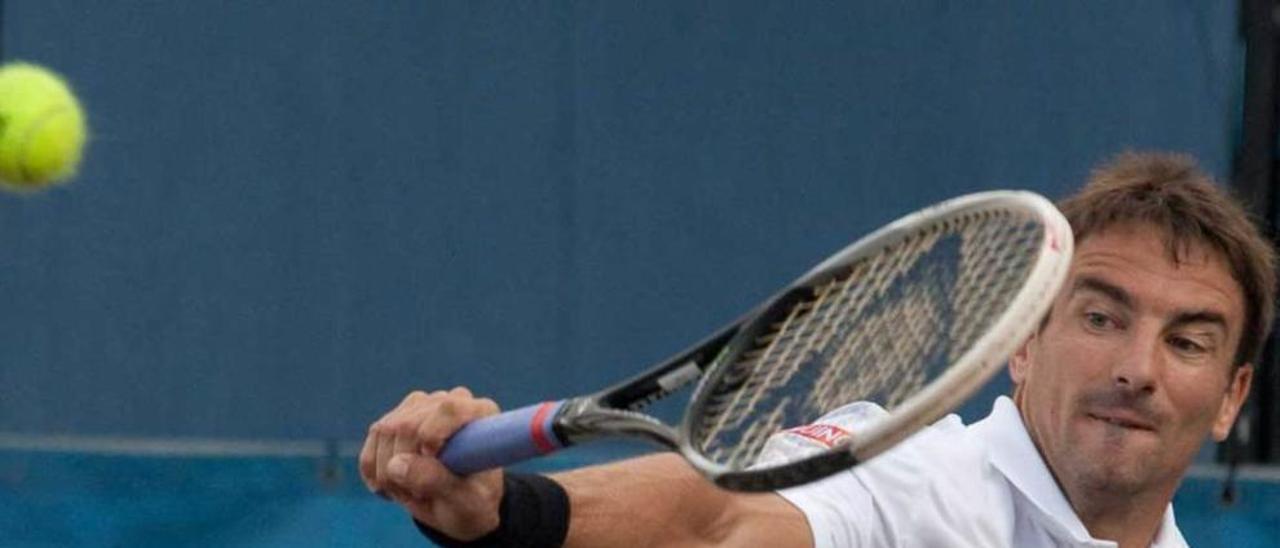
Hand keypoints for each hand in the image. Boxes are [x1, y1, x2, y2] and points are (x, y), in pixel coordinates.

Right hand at [359, 387, 503, 539]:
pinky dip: (375, 473)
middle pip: (408, 425)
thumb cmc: (472, 499)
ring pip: (384, 433)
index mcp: (478, 414)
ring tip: (414, 491)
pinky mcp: (394, 418)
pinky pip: (371, 445)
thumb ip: (435, 480)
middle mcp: (447, 402)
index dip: (433, 434)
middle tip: (421, 494)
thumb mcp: (464, 499)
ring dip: (389, 475)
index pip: (450, 408)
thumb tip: (395, 465)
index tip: (430, 458)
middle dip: (406, 467)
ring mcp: (419, 407)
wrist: (459, 502)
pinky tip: (396, 485)